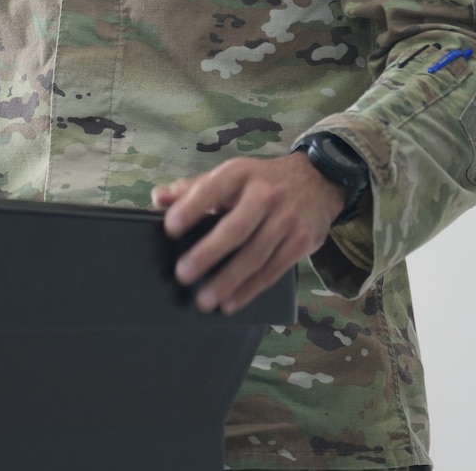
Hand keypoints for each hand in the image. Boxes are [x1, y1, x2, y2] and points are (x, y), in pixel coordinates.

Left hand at [153, 153, 346, 313]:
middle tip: (183, 274)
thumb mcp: (231, 176)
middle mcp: (266, 193)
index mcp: (241, 173)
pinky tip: (231, 302)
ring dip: (228, 280)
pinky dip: (250, 289)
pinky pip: (273, 270)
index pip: (212, 189)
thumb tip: (158, 198)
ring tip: (204, 300)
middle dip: (208, 253)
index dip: (191, 208)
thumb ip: (194, 189)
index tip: (170, 228)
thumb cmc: (262, 182)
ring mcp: (287, 218)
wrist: (317, 180)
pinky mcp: (301, 240)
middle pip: (236, 228)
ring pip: (255, 254)